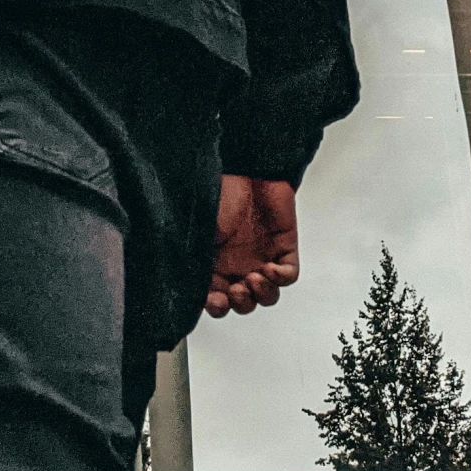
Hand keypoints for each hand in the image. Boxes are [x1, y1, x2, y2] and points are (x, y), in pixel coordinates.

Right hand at [205, 175, 298, 317]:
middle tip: (237, 290)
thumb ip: (191, 256)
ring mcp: (262, 256)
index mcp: (216, 262)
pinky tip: (269, 269)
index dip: (216, 305)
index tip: (214, 300)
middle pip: (244, 302)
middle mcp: (239, 263)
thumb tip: (182, 280)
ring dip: (261, 295)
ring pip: (267, 295)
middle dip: (241, 303)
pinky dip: (279, 279)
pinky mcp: (283, 248)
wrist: (248, 165)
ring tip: (254, 279)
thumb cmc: (220, 190)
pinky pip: (287, 276)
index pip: (217, 297)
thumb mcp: (199, 228)